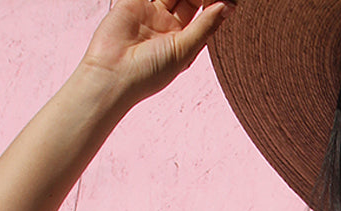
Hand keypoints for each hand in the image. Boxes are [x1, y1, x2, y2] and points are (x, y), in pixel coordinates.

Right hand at [81, 0, 231, 102]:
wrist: (113, 74)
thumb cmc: (149, 73)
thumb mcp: (183, 51)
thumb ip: (204, 26)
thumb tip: (228, 6)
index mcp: (183, 41)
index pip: (205, 14)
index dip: (216, 2)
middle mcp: (168, 25)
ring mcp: (150, 12)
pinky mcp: (132, 1)